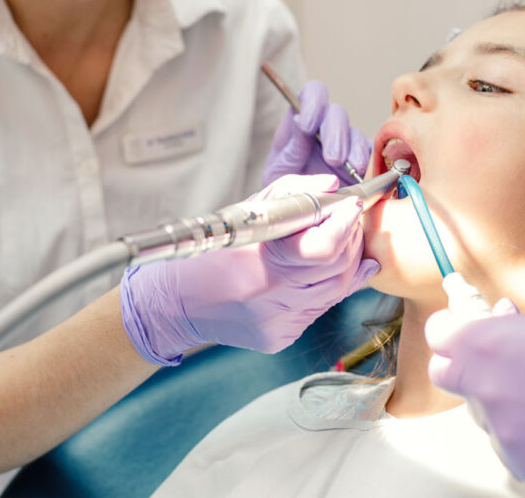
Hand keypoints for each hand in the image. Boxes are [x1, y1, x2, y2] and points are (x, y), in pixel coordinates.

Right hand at [120, 173, 379, 364]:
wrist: (174, 305)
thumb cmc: (207, 252)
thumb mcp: (243, 212)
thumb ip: (291, 194)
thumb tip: (332, 186)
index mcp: (259, 264)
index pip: (323, 249)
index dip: (344, 224)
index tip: (350, 205)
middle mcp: (271, 300)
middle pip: (337, 270)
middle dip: (350, 238)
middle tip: (348, 218)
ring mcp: (279, 324)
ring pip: (336, 291)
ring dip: (346, 261)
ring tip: (341, 238)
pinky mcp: (281, 338)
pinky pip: (319, 308)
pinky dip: (328, 285)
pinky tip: (323, 268)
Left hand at [262, 80, 370, 185]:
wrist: (301, 219)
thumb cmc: (286, 192)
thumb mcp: (279, 171)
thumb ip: (290, 146)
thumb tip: (298, 118)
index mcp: (302, 123)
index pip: (312, 94)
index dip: (313, 102)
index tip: (308, 125)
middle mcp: (326, 129)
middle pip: (337, 113)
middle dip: (335, 134)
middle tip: (333, 158)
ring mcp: (347, 144)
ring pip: (355, 133)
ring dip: (353, 150)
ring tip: (350, 168)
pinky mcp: (364, 162)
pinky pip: (373, 152)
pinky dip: (369, 160)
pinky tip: (362, 172)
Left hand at [426, 300, 524, 489]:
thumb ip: (515, 330)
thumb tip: (498, 331)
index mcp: (487, 343)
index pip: (439, 336)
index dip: (451, 330)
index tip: (460, 329)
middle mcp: (488, 389)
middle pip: (452, 377)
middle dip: (471, 366)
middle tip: (503, 360)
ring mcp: (506, 434)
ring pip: (485, 415)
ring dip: (504, 403)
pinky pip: (511, 447)